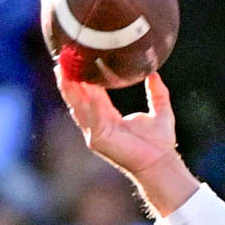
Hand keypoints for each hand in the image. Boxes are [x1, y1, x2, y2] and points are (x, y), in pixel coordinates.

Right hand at [55, 66, 176, 174]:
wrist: (162, 162)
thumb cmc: (160, 143)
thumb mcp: (160, 111)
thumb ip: (157, 93)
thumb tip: (155, 73)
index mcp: (108, 117)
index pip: (90, 95)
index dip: (81, 80)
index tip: (75, 63)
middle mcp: (98, 124)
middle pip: (78, 100)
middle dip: (68, 82)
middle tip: (61, 62)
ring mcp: (96, 133)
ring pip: (79, 107)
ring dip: (71, 90)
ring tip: (64, 72)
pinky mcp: (99, 140)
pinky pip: (94, 119)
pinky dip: (92, 104)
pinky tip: (90, 90)